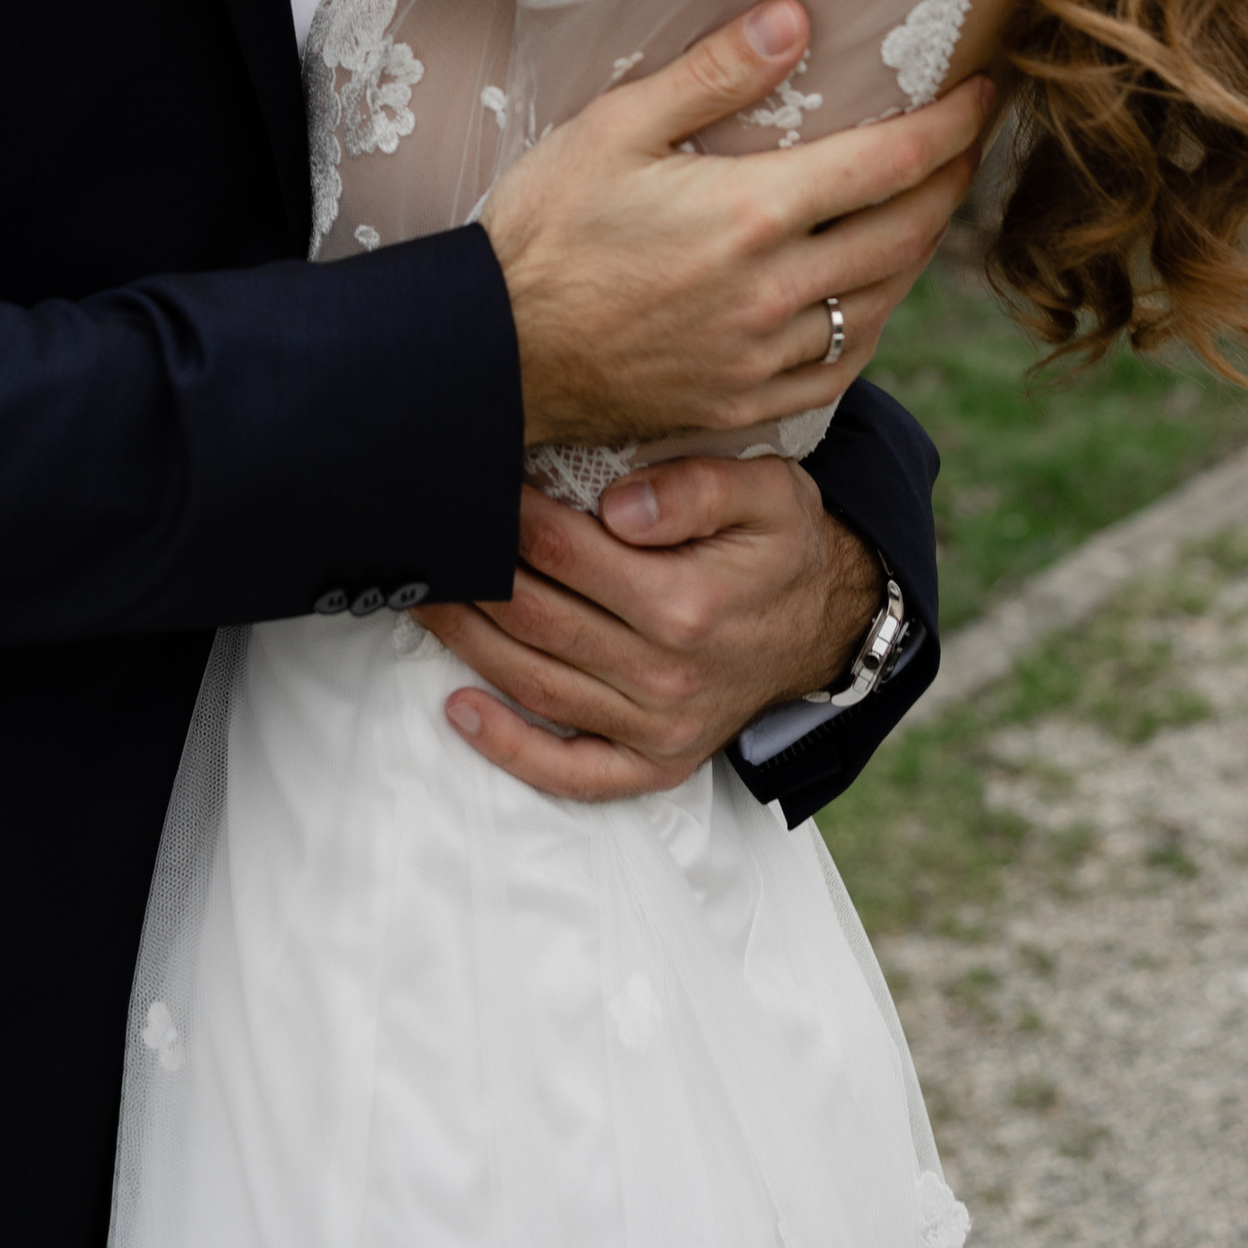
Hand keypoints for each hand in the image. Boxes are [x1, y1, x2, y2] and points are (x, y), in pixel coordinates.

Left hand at [421, 460, 884, 801]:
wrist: (829, 626)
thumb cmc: (783, 545)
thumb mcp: (768, 493)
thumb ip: (696, 487)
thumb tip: (617, 504)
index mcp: (687, 602)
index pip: (562, 548)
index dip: (505, 510)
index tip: (468, 477)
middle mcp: (667, 674)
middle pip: (533, 616)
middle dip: (468, 572)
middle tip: (420, 535)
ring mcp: (658, 727)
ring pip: (534, 683)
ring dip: (464, 643)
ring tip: (418, 598)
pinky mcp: (656, 763)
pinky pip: (573, 771)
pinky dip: (510, 749)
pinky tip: (459, 711)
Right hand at [481, 0, 992, 445]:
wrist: (495, 354)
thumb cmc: (544, 228)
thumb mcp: (615, 127)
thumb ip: (713, 73)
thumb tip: (796, 20)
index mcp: (749, 213)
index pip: (886, 163)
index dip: (948, 128)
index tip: (981, 95)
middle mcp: (774, 291)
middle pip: (905, 234)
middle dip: (951, 182)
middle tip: (968, 144)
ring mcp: (765, 356)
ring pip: (883, 302)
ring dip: (920, 250)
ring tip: (928, 206)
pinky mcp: (746, 403)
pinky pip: (843, 365)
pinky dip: (875, 323)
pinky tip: (870, 296)